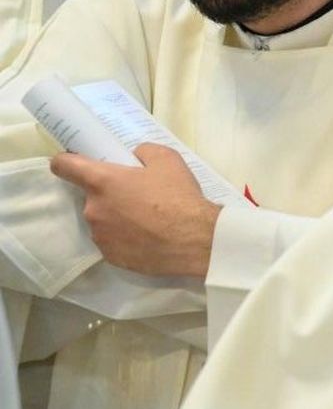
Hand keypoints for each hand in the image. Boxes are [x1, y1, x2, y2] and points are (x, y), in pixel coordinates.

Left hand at [50, 144, 221, 278]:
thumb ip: (144, 151)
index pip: (64, 166)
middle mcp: (93, 209)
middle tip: (139, 194)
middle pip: (91, 195)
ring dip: (117, 216)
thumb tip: (134, 157)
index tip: (76, 162)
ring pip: (102, 219)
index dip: (66, 161)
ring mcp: (100, 235)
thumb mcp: (168, 159)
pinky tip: (148, 237)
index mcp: (102, 181)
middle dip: (110, 193)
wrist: (194, 240)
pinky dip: (125, 237)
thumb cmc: (178, 197)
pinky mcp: (110, 256)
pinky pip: (112, 240)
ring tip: (148, 219)